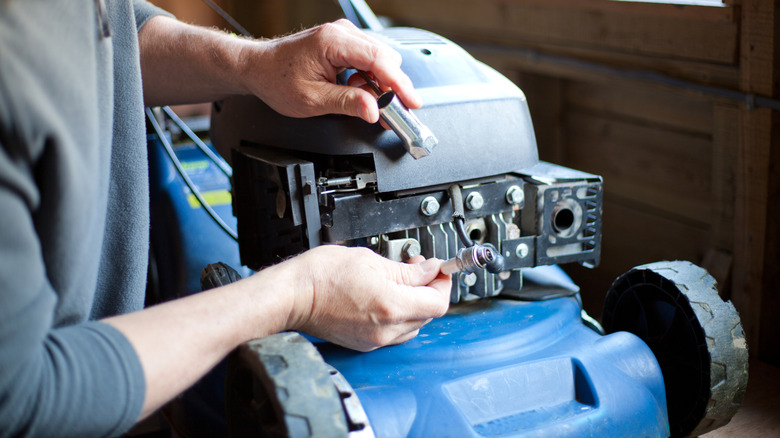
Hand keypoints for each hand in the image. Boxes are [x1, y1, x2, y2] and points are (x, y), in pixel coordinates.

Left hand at [241, 19, 421, 122]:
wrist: (259, 68)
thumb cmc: (278, 79)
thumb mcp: (313, 100)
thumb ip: (347, 104)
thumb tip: (373, 111)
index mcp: (333, 42)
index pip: (378, 59)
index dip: (399, 82)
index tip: (411, 100)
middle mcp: (341, 33)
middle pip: (385, 58)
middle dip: (390, 86)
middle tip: (386, 111)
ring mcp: (344, 36)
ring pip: (380, 60)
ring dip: (378, 84)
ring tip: (360, 100)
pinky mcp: (344, 43)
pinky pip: (369, 59)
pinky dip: (370, 78)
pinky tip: (357, 91)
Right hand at [281, 245, 449, 351]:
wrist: (293, 296)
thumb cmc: (322, 276)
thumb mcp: (371, 260)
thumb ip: (407, 270)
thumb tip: (429, 269)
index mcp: (392, 306)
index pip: (439, 302)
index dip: (443, 283)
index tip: (439, 269)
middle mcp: (386, 329)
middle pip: (429, 314)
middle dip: (429, 289)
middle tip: (419, 268)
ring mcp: (375, 340)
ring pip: (414, 325)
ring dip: (416, 303)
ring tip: (402, 282)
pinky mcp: (365, 344)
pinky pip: (396, 332)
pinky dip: (399, 315)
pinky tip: (388, 297)